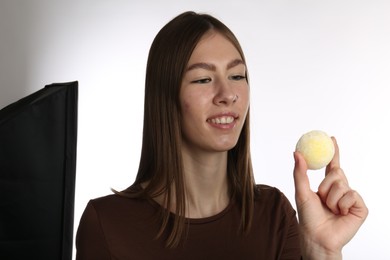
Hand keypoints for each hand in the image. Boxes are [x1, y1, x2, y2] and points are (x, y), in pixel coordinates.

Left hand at [293, 137, 367, 258]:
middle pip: (337, 173)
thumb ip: (300, 172)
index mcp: (327, 186)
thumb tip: (297, 153)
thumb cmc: (308, 217)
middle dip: (326, 184)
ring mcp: (351, 199)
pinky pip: (351, 195)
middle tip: (322, 197)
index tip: (331, 138)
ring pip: (342, 184)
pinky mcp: (360, 207)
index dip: (333, 152)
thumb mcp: (301, 192)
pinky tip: (340, 213)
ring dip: (331, 197)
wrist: (317, 237)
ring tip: (330, 209)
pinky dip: (342, 204)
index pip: (332, 165)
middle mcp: (340, 190)